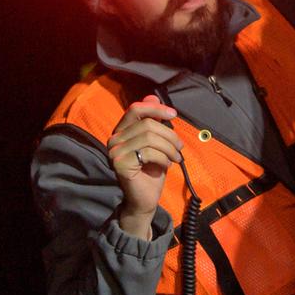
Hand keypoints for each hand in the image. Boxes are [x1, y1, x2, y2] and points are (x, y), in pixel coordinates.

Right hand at [106, 95, 183, 236]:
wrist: (145, 198)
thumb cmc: (152, 170)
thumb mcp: (157, 143)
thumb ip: (154, 122)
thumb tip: (152, 96)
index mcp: (121, 131)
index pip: (136, 109)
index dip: (156, 108)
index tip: (173, 114)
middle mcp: (114, 139)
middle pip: (147, 124)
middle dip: (169, 134)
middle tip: (180, 147)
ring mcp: (115, 152)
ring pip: (150, 137)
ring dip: (169, 147)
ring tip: (176, 157)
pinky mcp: (120, 164)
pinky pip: (149, 152)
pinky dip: (164, 158)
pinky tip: (166, 165)